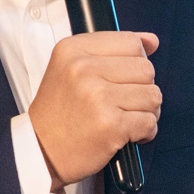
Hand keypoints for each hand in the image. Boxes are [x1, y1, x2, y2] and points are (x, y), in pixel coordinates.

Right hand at [29, 31, 160, 186]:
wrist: (40, 152)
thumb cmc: (59, 114)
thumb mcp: (72, 69)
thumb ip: (112, 50)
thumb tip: (152, 41)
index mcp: (73, 50)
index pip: (131, 42)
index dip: (135, 63)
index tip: (122, 80)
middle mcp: (83, 69)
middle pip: (146, 69)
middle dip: (142, 89)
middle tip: (123, 104)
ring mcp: (97, 97)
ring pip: (153, 95)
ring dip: (146, 111)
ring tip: (124, 118)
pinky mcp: (110, 124)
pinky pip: (150, 122)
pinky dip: (145, 132)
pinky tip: (126, 134)